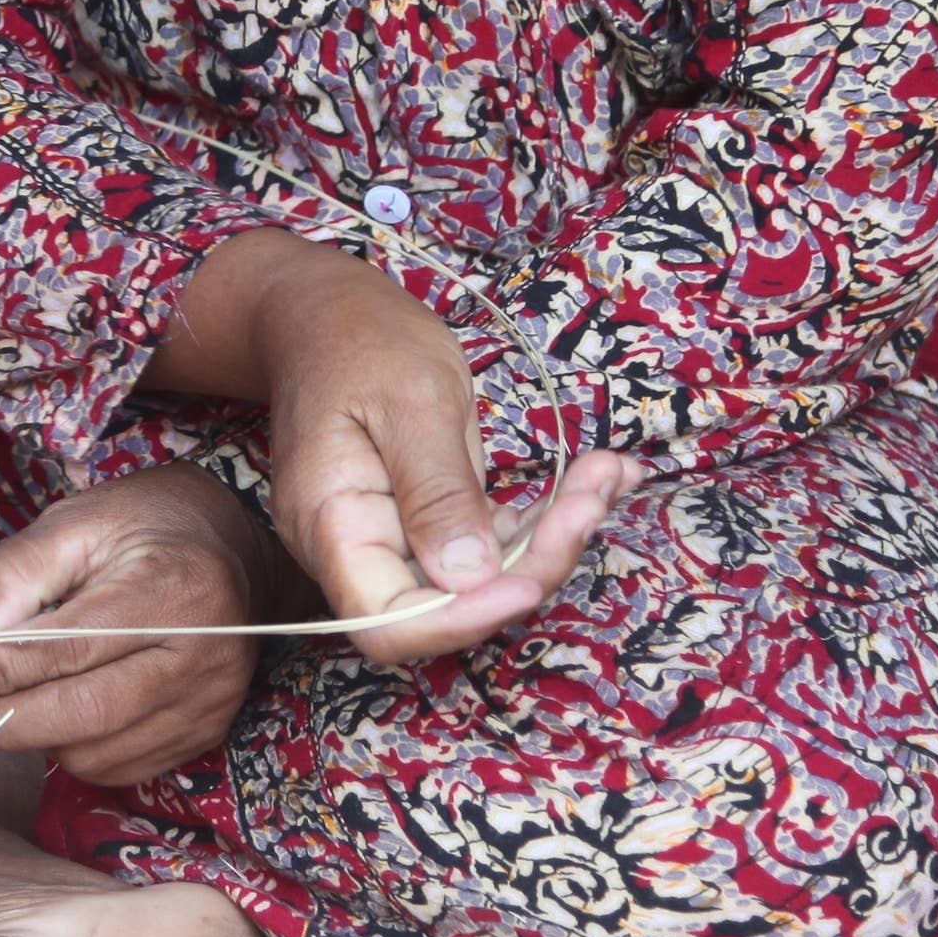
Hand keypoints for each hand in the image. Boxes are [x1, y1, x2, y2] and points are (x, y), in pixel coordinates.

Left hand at [0, 466, 290, 785]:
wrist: (229, 549)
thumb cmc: (146, 528)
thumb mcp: (78, 522)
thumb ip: (16, 573)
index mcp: (176, 589)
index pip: (73, 647)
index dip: (3, 666)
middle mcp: (205, 656)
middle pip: (88, 712)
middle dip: (11, 717)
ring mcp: (210, 703)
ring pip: (98, 752)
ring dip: (40, 737)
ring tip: (15, 699)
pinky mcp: (205, 734)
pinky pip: (120, 768)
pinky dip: (76, 752)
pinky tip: (65, 713)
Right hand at [152, 229, 638, 665]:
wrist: (328, 314)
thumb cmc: (359, 341)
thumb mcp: (410, 401)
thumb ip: (436, 492)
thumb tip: (469, 579)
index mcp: (332, 524)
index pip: (389, 622)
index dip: (462, 619)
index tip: (530, 582)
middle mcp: (357, 549)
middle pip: (449, 605)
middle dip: (534, 563)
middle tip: (595, 495)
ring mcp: (394, 539)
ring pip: (484, 577)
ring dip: (555, 536)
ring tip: (608, 475)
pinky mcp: (430, 524)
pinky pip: (492, 543)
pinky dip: (547, 516)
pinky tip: (598, 476)